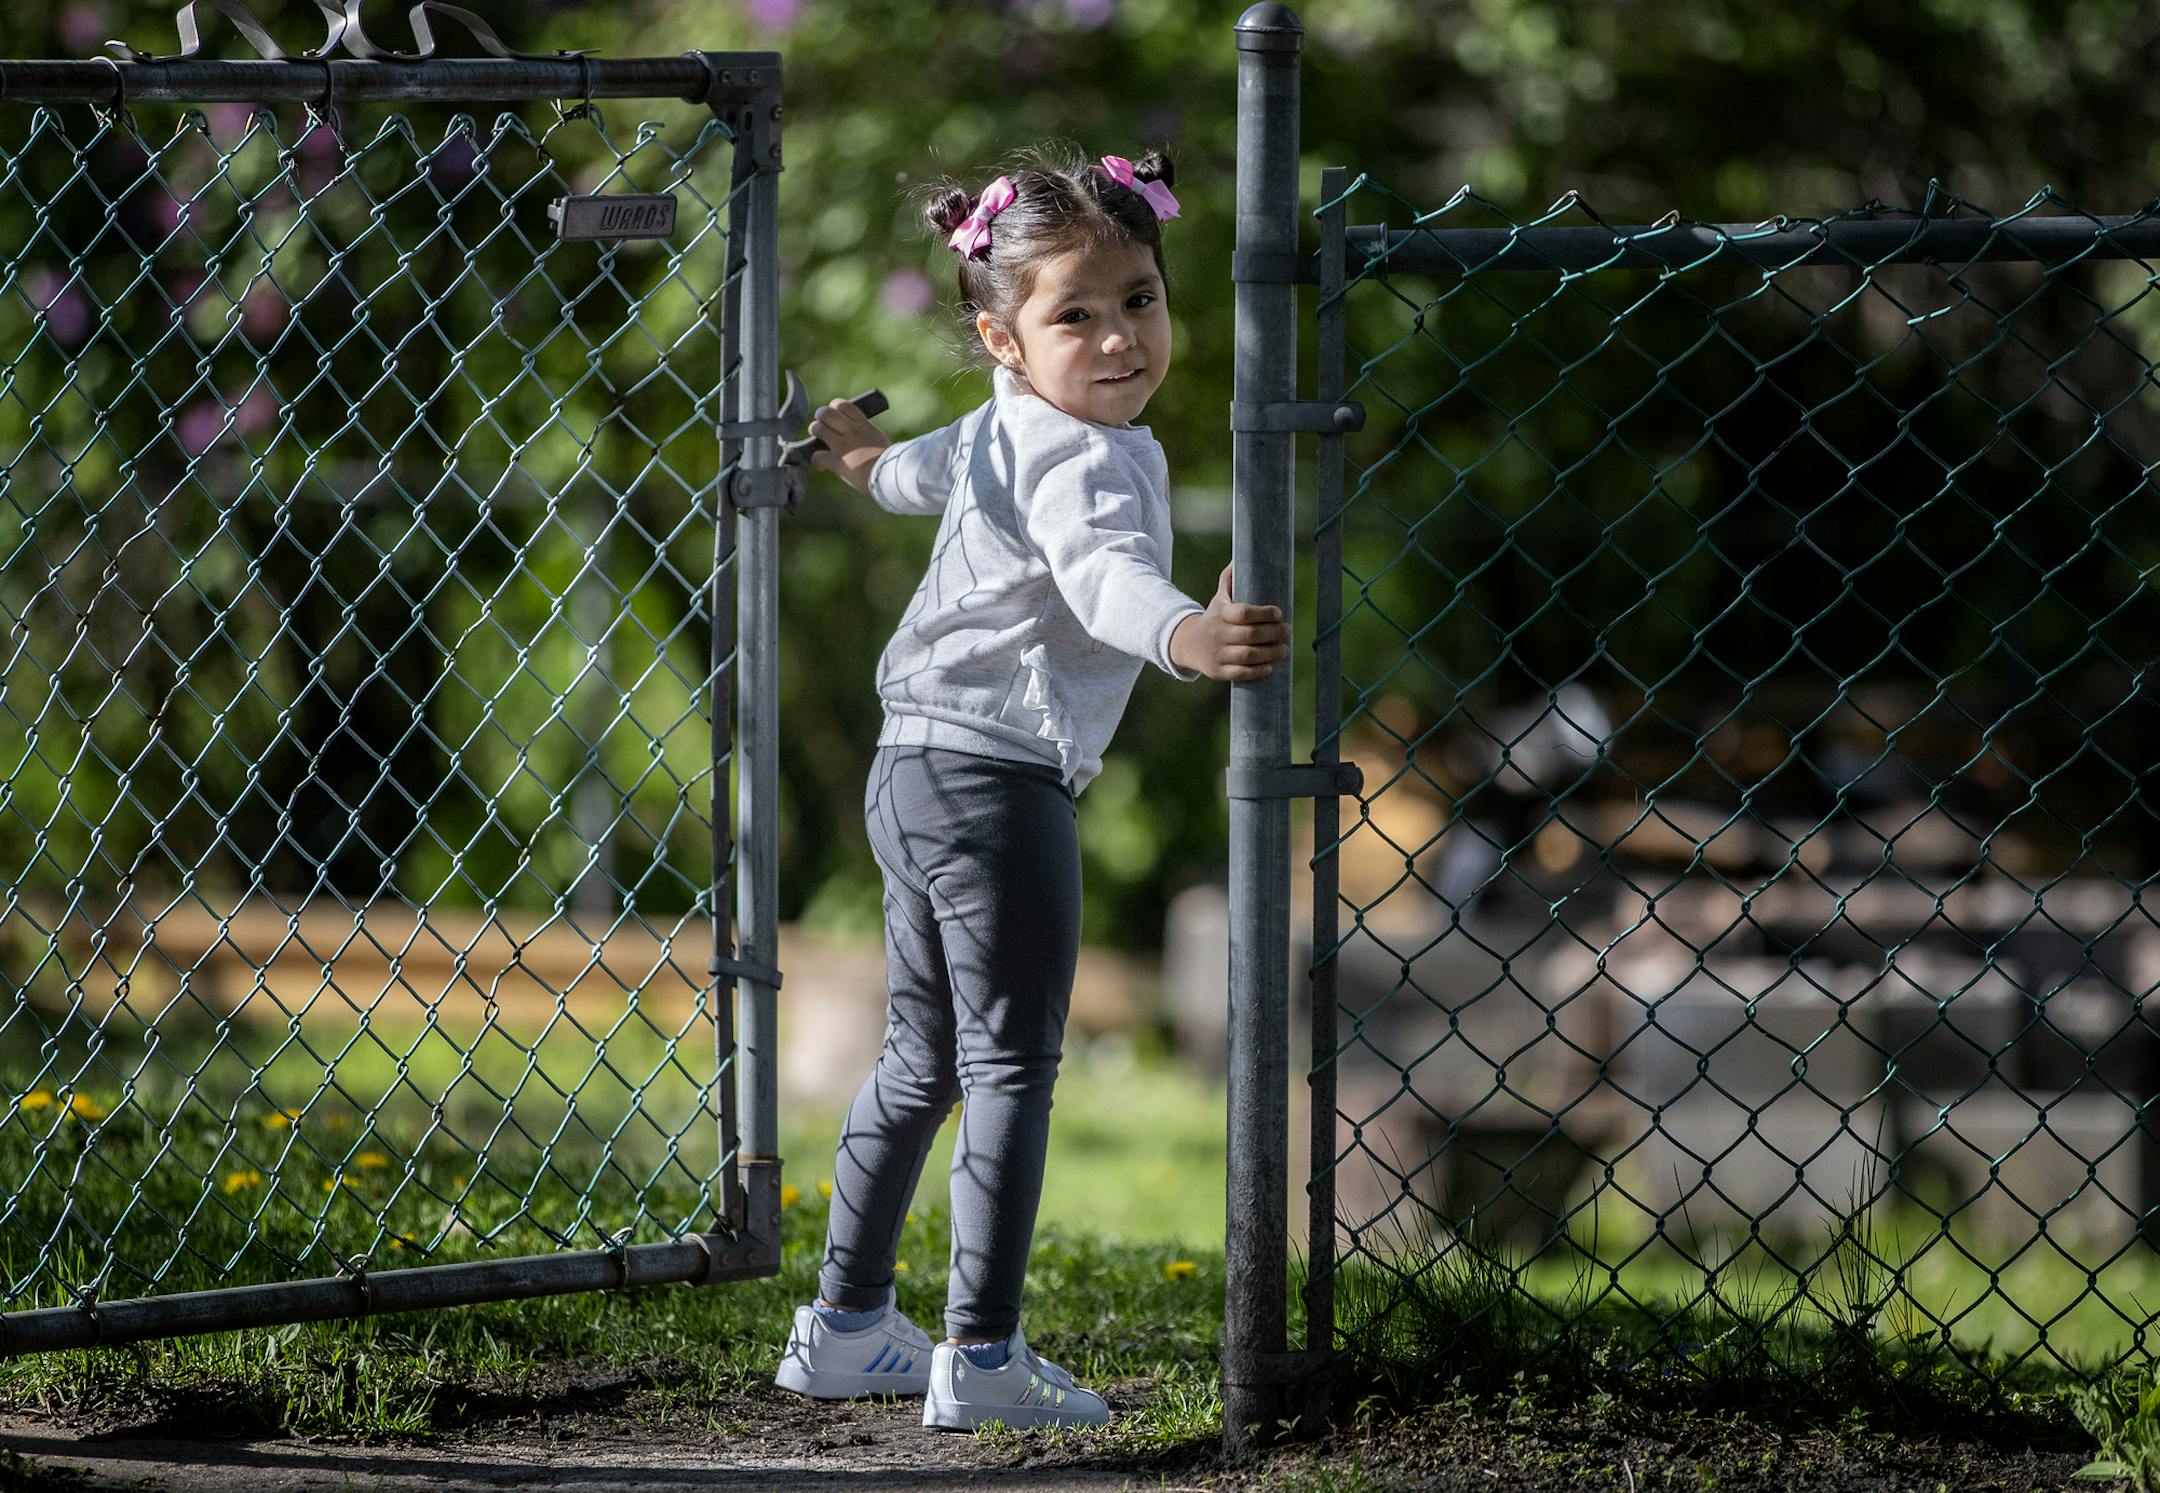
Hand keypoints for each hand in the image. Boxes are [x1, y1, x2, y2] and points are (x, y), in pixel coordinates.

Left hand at [806, 398, 890, 494]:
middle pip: (826, 412)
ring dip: (816, 434)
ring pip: (817, 428)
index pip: (843, 405)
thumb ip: (864, 434)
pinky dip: (817, 460)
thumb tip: (855, 437)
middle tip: (823, 425)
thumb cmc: (889, 462)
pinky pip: (817, 456)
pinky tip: (823, 465)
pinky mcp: (837, 462)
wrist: (890, 476)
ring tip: (821, 442)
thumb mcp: (878, 440)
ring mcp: (842, 446)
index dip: (835, 407)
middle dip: (821, 417)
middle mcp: (851, 431)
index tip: (836, 415)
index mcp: (863, 425)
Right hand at [1169, 564, 1289, 681]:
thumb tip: (1240, 556)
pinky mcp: (1218, 671)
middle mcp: (1218, 634)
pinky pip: (1240, 673)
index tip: (1279, 613)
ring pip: (1248, 655)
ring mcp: (1217, 654)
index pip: (1244, 613)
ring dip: (1270, 653)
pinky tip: (1270, 667)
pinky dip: (1257, 671)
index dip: (1264, 613)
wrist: (1188, 644)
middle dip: (1274, 633)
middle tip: (1287, 631)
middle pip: (1251, 635)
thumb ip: (1230, 579)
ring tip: (1284, 649)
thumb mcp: (1218, 598)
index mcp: (1220, 613)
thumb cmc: (1213, 618)